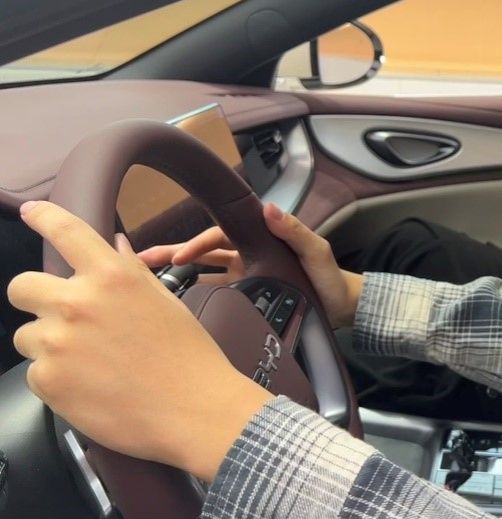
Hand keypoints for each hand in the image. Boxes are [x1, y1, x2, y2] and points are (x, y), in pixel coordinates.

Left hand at [8, 201, 271, 481]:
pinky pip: (35, 373)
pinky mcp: (47, 380)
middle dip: (37, 299)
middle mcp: (78, 303)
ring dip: (49, 346)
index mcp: (112, 277)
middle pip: (21, 287)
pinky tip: (90, 386)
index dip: (43, 216)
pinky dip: (56, 380)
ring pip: (27, 336)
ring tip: (89, 364)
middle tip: (63, 319)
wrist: (195, 411)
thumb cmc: (189, 358)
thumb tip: (114, 246)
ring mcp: (58, 343)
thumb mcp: (166, 303)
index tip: (31, 212)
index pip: (65, 231)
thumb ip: (131, 271)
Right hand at [137, 202, 363, 328]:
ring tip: (148, 281)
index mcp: (259, 240)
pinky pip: (218, 294)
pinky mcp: (249, 296)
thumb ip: (294, 231)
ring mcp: (246, 276)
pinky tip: (178, 304)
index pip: (218, 236)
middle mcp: (248, 255)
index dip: (196, 245)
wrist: (342, 308)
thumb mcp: (316, 251)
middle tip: (141, 260)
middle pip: (203, 251)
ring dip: (178, 275)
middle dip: (173, 254)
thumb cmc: (330, 277)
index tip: (180, 257)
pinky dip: (198, 296)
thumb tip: (270, 209)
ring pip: (204, 272)